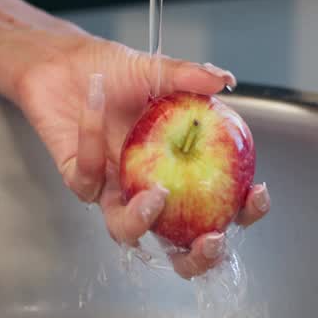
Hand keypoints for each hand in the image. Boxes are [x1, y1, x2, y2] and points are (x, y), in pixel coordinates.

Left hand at [9, 33, 270, 278]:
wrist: (63, 60)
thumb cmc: (112, 71)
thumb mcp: (154, 69)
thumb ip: (188, 76)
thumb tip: (223, 80)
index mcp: (178, 168)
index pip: (219, 204)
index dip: (242, 212)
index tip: (255, 195)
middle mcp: (147, 187)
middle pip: (176, 244)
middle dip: (197, 257)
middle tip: (209, 240)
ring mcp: (112, 189)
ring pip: (124, 229)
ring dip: (141, 221)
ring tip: (155, 194)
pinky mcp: (77, 179)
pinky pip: (87, 175)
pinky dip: (92, 139)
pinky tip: (96, 102)